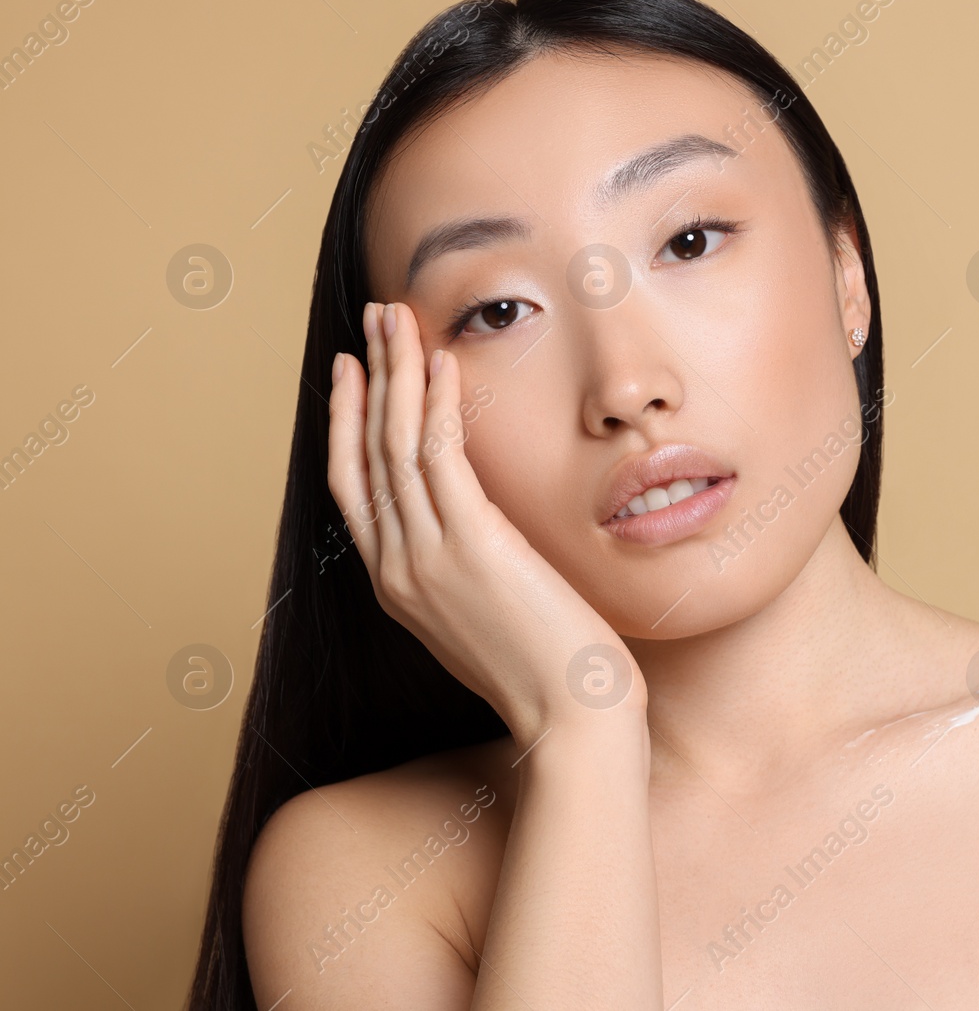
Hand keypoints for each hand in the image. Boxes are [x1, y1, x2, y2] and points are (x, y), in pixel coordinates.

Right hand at [326, 301, 642, 745]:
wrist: (574, 718)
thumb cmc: (550, 674)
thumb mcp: (490, 618)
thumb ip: (470, 572)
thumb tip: (484, 533)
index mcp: (398, 587)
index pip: (353, 489)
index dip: (348, 423)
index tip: (353, 373)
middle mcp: (399, 569)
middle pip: (366, 453)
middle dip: (368, 377)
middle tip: (372, 319)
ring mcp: (428, 558)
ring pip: (395, 444)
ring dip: (395, 371)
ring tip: (396, 316)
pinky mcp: (471, 547)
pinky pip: (441, 458)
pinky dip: (436, 405)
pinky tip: (441, 363)